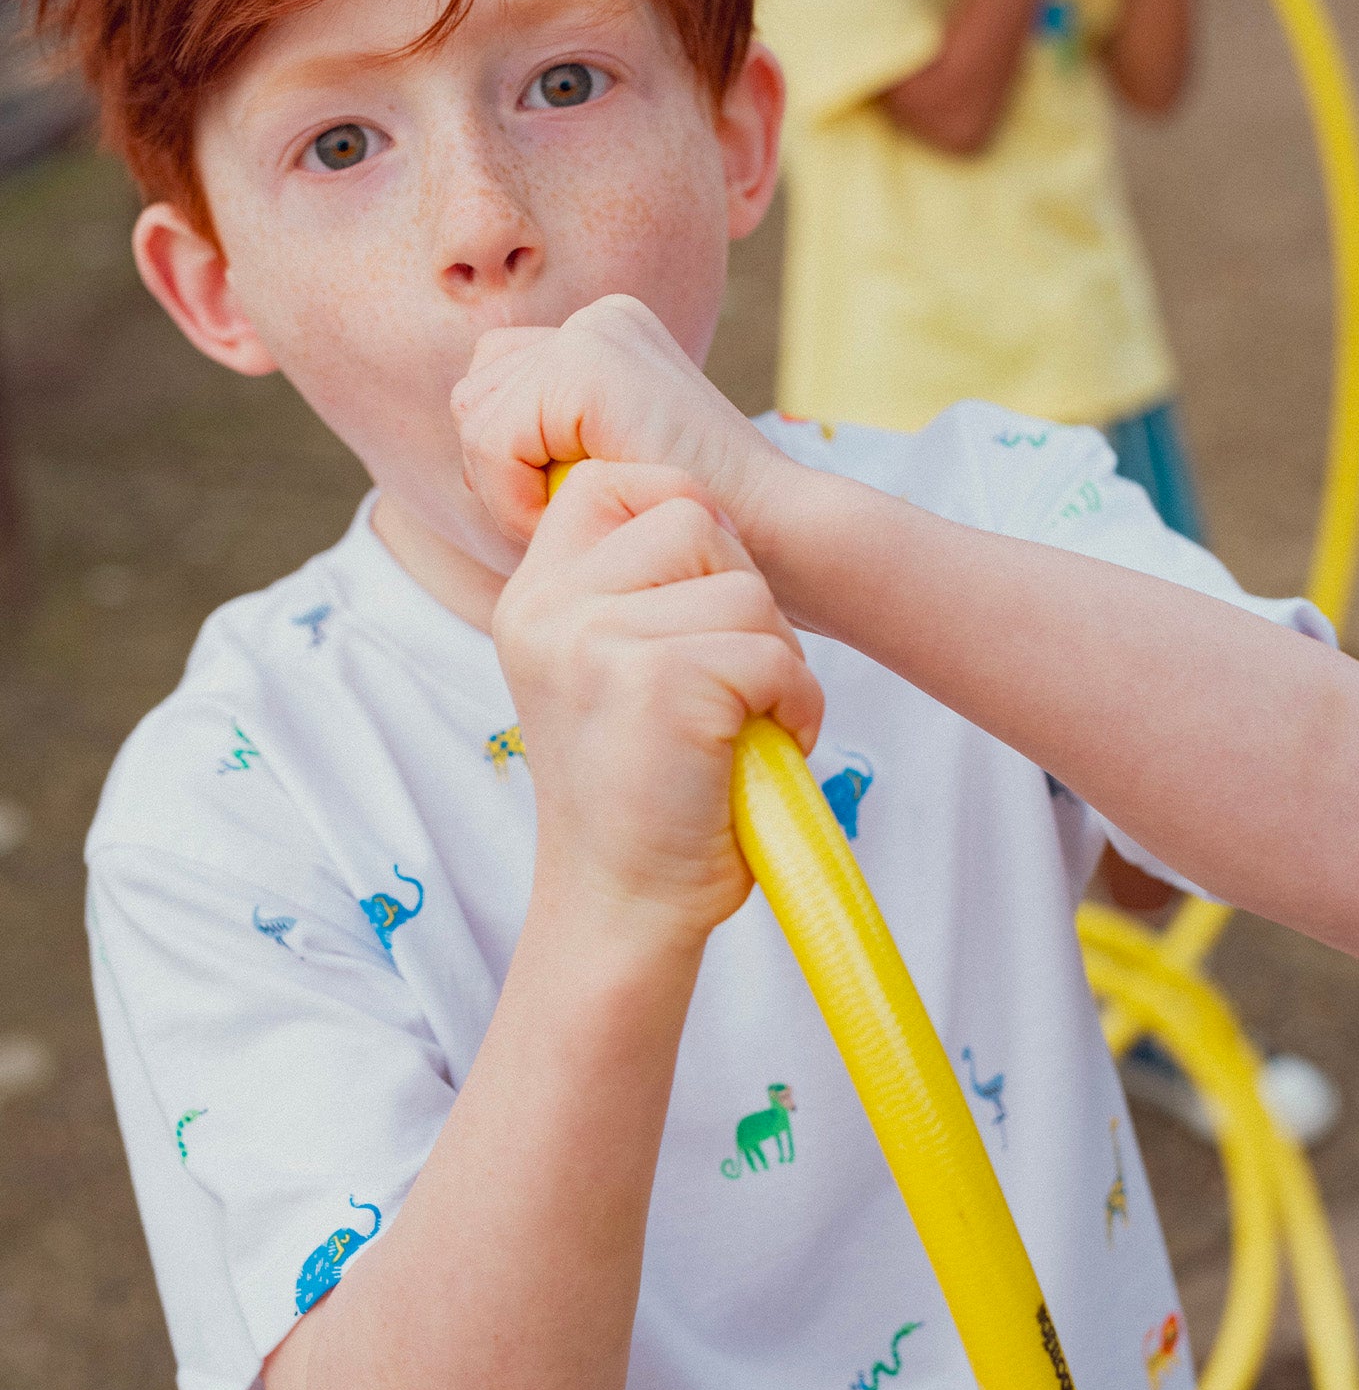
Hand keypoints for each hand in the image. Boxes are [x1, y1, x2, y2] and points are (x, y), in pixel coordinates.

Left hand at [451, 294, 791, 557]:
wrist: (771, 533)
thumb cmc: (693, 529)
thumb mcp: (608, 471)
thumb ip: (549, 441)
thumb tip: (469, 439)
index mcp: (604, 339)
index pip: (494, 388)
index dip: (508, 462)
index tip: (564, 508)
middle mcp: (597, 320)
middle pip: (474, 394)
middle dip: (499, 469)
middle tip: (563, 516)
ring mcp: (593, 331)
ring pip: (475, 417)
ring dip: (506, 488)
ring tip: (575, 516)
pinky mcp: (586, 361)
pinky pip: (492, 441)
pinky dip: (514, 496)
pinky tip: (573, 516)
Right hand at [496, 461, 822, 946]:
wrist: (623, 908)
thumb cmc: (643, 795)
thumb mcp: (607, 672)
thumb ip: (634, 594)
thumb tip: (707, 516)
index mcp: (533, 598)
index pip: (616, 481)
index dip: (686, 520)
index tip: (702, 599)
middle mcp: (550, 608)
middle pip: (695, 517)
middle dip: (742, 596)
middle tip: (731, 678)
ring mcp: (596, 639)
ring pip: (746, 590)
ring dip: (776, 661)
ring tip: (741, 726)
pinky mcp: (658, 680)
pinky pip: (772, 653)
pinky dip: (794, 706)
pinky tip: (756, 753)